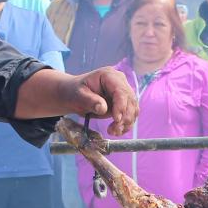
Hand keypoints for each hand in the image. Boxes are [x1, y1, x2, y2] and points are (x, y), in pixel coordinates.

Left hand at [15, 66, 137, 135]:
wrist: (74, 94)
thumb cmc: (74, 92)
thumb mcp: (78, 95)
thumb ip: (90, 100)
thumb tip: (102, 108)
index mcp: (109, 75)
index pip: (120, 91)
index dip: (121, 106)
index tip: (116, 120)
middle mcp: (120, 81)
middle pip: (130, 100)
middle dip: (124, 117)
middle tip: (114, 130)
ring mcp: (123, 91)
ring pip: (133, 108)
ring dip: (126, 122)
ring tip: (113, 132)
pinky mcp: (124, 102)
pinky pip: (130, 114)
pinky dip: (125, 124)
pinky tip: (116, 131)